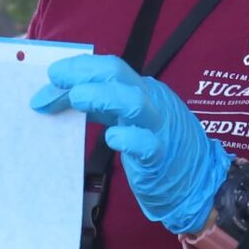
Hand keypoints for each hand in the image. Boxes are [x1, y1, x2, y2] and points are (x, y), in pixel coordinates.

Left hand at [30, 53, 229, 235]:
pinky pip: (147, 145)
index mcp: (141, 90)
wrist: (197, 182)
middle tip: (54, 79)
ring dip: (102, 97)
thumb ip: (97, 107)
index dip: (79, 67)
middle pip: (119, 75)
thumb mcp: (124, 119)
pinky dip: (129, 139)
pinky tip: (111, 138)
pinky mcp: (160, 158)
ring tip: (76, 98)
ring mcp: (157, 129)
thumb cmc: (154, 147)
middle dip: (84, 73)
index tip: (51, 73)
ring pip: (134, 103)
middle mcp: (150, 103)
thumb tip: (55, 97)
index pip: (108, 67)